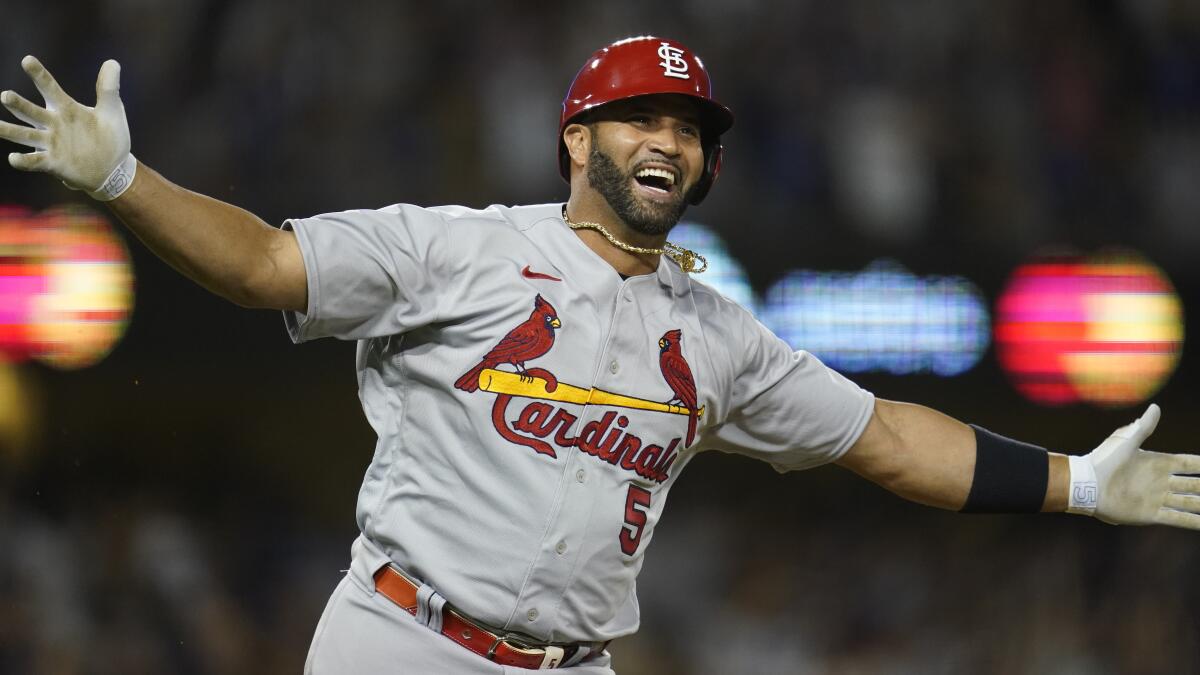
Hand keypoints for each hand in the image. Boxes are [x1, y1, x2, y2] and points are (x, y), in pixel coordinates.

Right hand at [0, 55, 134, 199]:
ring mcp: (51, 143)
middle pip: (31, 111)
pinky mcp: (53, 163)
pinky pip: (34, 161)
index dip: (39, 75)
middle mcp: (53, 124)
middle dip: (18, 104)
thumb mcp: (112, 111)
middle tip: (5, 96)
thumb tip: (112, 62)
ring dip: (10, 130)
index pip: (49, 88)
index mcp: (66, 109)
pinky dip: (23, 160)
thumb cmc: (110, 137)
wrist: (114, 168)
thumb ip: (108, 89)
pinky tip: (13, 158)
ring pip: (25, 135)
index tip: (27, 60)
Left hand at [1072, 404, 1199, 528]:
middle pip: (1195, 484)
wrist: (1086, 484)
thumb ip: (1143, 427)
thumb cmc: (1104, 459)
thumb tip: (1156, 407)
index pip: (1189, 463)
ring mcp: (1158, 498)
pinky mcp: (1151, 514)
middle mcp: (1162, 482)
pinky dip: (1194, 522)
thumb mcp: (1126, 441)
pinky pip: (1178, 519)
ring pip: (1191, 502)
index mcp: (1158, 463)